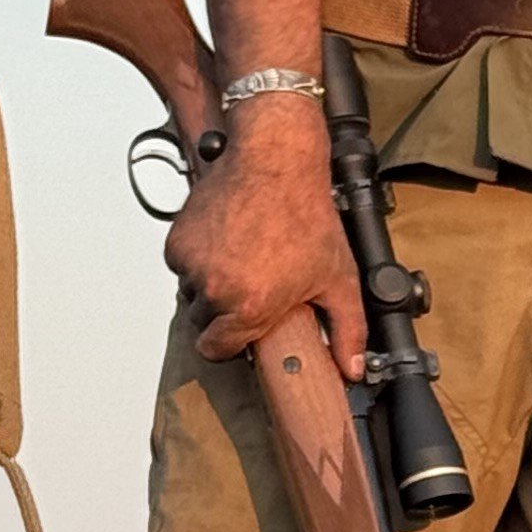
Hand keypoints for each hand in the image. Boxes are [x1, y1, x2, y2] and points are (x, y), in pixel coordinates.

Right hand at [163, 108, 363, 367]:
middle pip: (204, 322)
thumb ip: (347, 330)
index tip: (240, 330)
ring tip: (242, 259)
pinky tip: (227, 242)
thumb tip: (353, 368)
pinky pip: (181, 265)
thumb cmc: (306, 215)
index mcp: (250, 307)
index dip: (229, 343)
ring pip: (191, 292)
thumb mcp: (338, 278)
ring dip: (209, 284)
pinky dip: (198, 258)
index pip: (216, 350)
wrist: (276, 162)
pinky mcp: (178, 240)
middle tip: (251, 284)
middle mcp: (215, 289)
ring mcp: (193, 264)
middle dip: (223, 310)